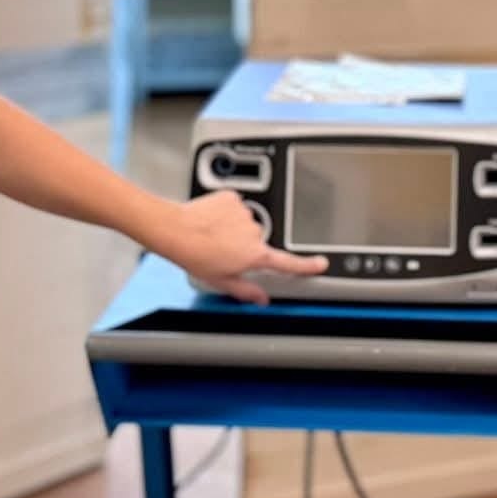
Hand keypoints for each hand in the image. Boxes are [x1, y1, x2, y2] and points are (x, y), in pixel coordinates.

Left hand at [157, 193, 328, 303]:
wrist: (175, 229)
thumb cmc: (194, 255)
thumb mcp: (221, 280)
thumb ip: (246, 290)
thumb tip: (261, 299)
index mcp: (254, 255)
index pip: (288, 262)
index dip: (307, 265)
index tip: (321, 264)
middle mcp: (254, 233)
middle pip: (258, 241)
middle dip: (245, 246)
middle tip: (223, 251)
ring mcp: (245, 213)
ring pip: (246, 223)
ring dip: (234, 229)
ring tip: (213, 235)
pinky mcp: (234, 198)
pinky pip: (236, 207)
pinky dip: (226, 214)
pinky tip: (212, 221)